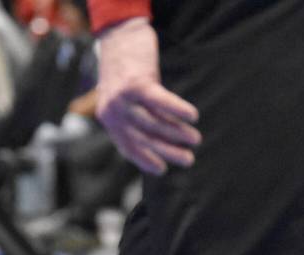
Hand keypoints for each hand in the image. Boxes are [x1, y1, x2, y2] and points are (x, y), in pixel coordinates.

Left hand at [95, 17, 200, 174]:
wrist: (118, 35)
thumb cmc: (126, 68)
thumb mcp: (124, 97)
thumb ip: (135, 116)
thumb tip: (160, 137)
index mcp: (108, 119)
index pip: (127, 146)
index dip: (145, 160)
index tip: (162, 170)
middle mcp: (112, 112)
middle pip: (142, 138)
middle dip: (167, 151)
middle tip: (187, 159)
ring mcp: (122, 98)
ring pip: (152, 123)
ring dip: (176, 133)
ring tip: (195, 139)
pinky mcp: (135, 82)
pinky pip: (159, 102)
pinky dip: (176, 110)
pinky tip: (192, 116)